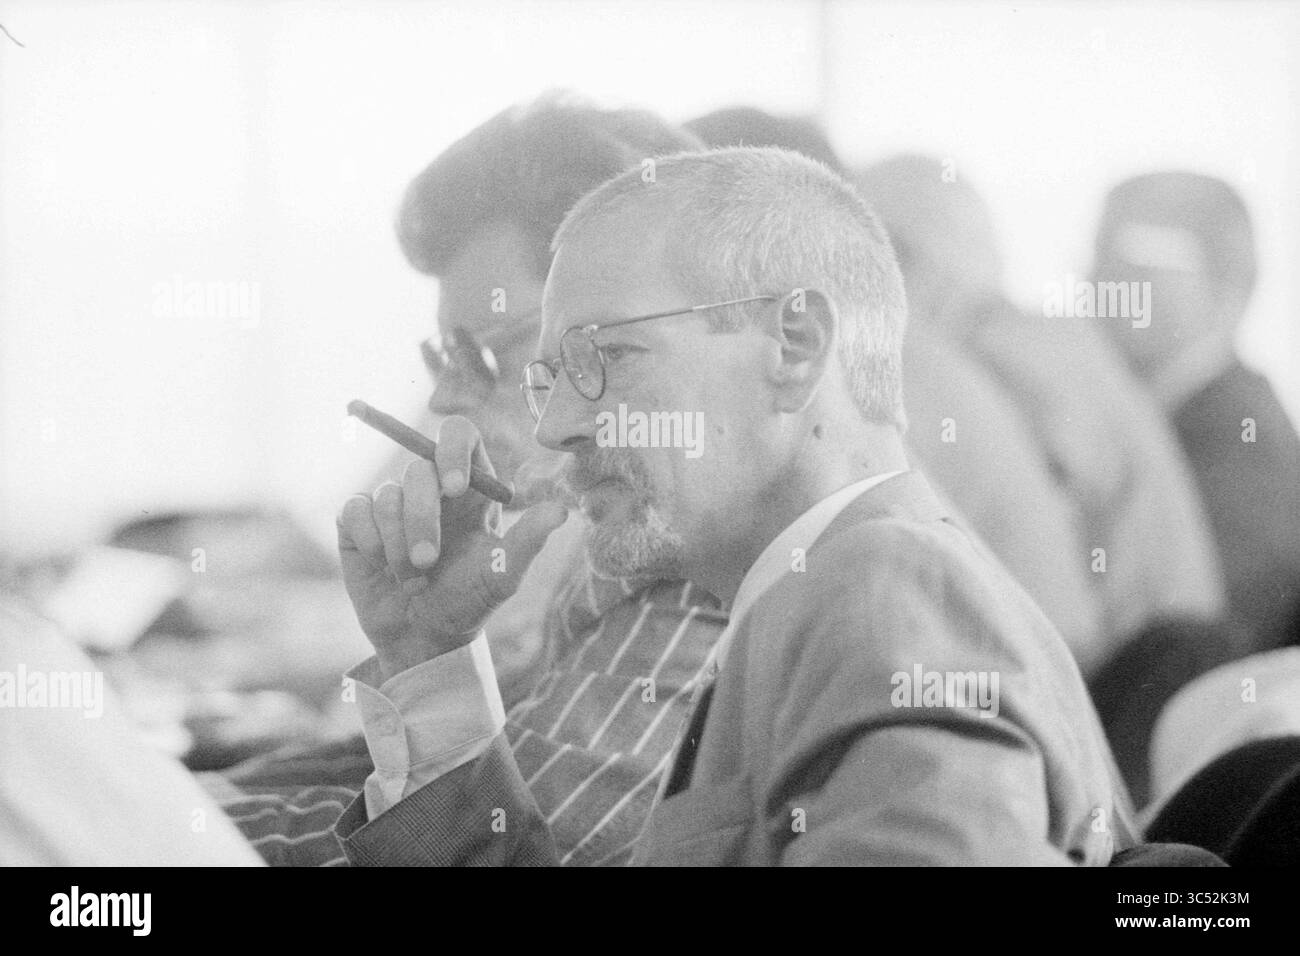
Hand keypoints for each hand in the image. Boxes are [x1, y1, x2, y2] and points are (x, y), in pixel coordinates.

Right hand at [337, 416, 568, 682]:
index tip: (454, 487)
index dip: (453, 449)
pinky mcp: (358, 520)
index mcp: (468, 486)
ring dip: (397, 542)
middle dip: (422, 518)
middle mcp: (429, 486)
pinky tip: (381, 564)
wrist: (422, 637)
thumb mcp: (502, 576)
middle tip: (426, 561)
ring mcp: (391, 501)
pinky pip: (355, 511)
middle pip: (419, 470)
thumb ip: (529, 541)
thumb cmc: (468, 601)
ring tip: (411, 580)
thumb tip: (562, 511)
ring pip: (386, 495)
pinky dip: (371, 540)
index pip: (458, 434)